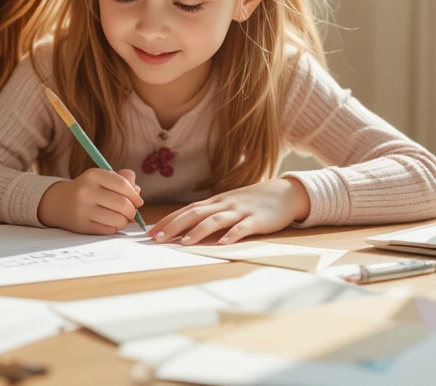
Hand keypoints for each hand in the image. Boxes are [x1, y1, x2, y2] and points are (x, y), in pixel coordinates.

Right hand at [37, 168, 142, 234]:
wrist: (58, 202)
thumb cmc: (88, 189)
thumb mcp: (101, 179)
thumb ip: (122, 179)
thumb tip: (137, 191)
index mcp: (93, 175)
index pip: (123, 184)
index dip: (134, 195)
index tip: (138, 201)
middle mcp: (86, 191)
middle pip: (123, 204)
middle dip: (132, 211)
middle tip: (131, 213)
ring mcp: (82, 209)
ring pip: (117, 220)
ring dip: (124, 222)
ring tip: (120, 219)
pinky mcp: (81, 225)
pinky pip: (108, 230)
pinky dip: (113, 228)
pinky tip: (109, 223)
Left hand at [149, 178, 309, 245]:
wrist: (285, 193)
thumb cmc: (252, 202)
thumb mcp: (228, 205)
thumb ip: (210, 215)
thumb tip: (185, 228)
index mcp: (215, 202)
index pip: (186, 210)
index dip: (168, 221)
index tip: (150, 232)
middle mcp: (224, 204)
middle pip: (194, 213)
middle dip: (174, 226)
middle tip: (157, 238)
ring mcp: (241, 211)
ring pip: (215, 220)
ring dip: (198, 231)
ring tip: (184, 242)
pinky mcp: (257, 220)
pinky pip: (243, 227)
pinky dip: (232, 234)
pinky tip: (223, 242)